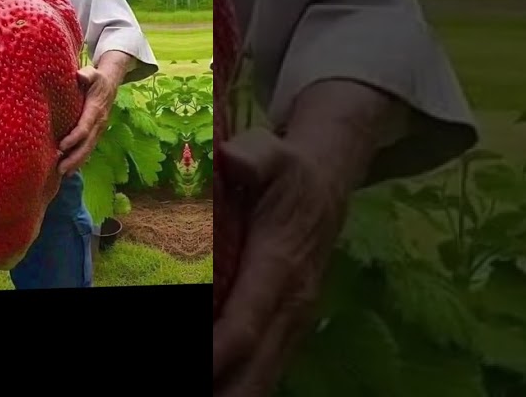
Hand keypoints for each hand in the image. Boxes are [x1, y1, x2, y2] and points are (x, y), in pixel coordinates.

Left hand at [57, 66, 118, 174]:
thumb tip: (79, 76)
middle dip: (74, 158)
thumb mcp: (93, 73)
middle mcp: (99, 123)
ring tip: (63, 174)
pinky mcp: (96, 133)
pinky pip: (89, 149)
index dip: (74, 138)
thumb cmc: (97, 78)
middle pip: (87, 144)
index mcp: (96, 109)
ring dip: (77, 163)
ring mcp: (99, 130)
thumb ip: (86, 75)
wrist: (111, 84)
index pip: (85, 127)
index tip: (61, 146)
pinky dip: (80, 160)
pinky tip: (69, 170)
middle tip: (60, 169)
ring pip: (88, 150)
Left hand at [212, 127, 361, 395]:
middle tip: (199, 395)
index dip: (221, 348)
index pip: (248, 320)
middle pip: (256, 368)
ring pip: (263, 376)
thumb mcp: (270, 152)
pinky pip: (266, 370)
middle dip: (225, 387)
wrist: (326, 184)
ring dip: (233, 390)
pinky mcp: (288, 330)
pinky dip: (241, 385)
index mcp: (280, 265)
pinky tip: (219, 388)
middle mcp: (291, 304)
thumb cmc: (288, 170)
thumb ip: (251, 157)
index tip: (201, 363)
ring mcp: (293, 323)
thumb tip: (230, 159)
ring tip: (205, 396)